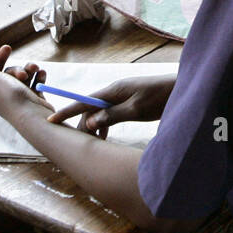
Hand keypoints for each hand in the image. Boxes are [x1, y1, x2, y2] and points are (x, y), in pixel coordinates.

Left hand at [0, 45, 54, 120]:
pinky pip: (36, 83)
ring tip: (36, 69)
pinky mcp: (34, 99)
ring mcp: (20, 97)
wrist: (32, 116)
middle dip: (18, 69)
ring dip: (31, 70)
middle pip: (11, 73)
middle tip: (23, 74)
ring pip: (25, 76)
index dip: (0, 58)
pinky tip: (42, 74)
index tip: (7, 48)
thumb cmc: (10, 98)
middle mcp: (5, 95)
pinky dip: (39, 77)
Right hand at [47, 75, 176, 136]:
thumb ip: (112, 115)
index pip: (84, 101)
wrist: (182, 90)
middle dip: (80, 123)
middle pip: (89, 107)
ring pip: (99, 112)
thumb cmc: (160, 98)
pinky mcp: (130, 101)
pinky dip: (103, 123)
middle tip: (78, 142)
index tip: (51, 120)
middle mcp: (115, 91)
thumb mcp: (136, 109)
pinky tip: (104, 135)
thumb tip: (89, 123)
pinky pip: (109, 112)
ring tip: (93, 142)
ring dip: (93, 125)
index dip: (67, 111)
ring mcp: (122, 95)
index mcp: (114, 91)